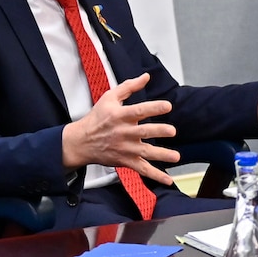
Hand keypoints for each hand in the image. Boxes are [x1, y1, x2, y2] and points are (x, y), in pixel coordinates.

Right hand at [61, 74, 180, 187]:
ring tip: (176, 157)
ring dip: (162, 155)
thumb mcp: (109, 98)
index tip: (167, 106)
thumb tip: (146, 76)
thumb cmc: (97, 118)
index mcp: (120, 116)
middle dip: (159, 131)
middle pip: (143, 132)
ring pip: (145, 153)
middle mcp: (124, 133)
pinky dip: (156, 176)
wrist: (81, 142)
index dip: (153, 108)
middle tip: (172, 131)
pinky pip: (142, 170)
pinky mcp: (126, 161)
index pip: (138, 111)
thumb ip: (129, 87)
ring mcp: (125, 149)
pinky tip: (168, 180)